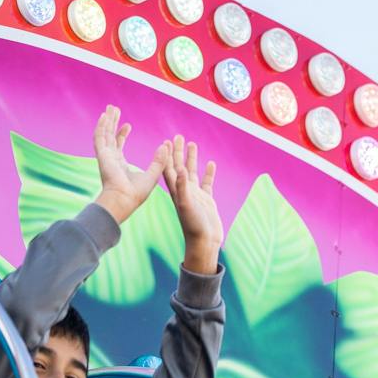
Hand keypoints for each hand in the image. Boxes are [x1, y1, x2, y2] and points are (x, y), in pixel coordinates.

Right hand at [91, 105, 168, 224]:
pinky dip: (101, 126)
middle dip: (112, 122)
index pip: (118, 145)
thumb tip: (166, 147)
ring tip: (110, 108)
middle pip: (110, 136)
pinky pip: (100, 137)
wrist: (124, 200)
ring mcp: (105, 156)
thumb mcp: (152, 175)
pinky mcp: (102, 155)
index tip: (129, 125)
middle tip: (114, 110)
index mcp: (119, 164)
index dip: (122, 134)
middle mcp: (110, 159)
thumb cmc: (136, 194)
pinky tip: (104, 116)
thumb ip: (159, 161)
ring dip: (107, 121)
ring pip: (104, 133)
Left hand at [162, 135, 221, 272]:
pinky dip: (208, 172)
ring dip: (191, 158)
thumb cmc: (193, 226)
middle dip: (178, 151)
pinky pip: (207, 182)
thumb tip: (182, 169)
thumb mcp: (186, 205)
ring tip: (192, 143)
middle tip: (178, 136)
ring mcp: (195, 194)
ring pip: (192, 171)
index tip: (166, 140)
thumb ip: (183, 187)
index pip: (169, 168)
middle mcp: (184, 190)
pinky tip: (211, 163)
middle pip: (179, 166)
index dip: (166, 154)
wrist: (204, 241)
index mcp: (176, 190)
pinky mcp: (206, 200)